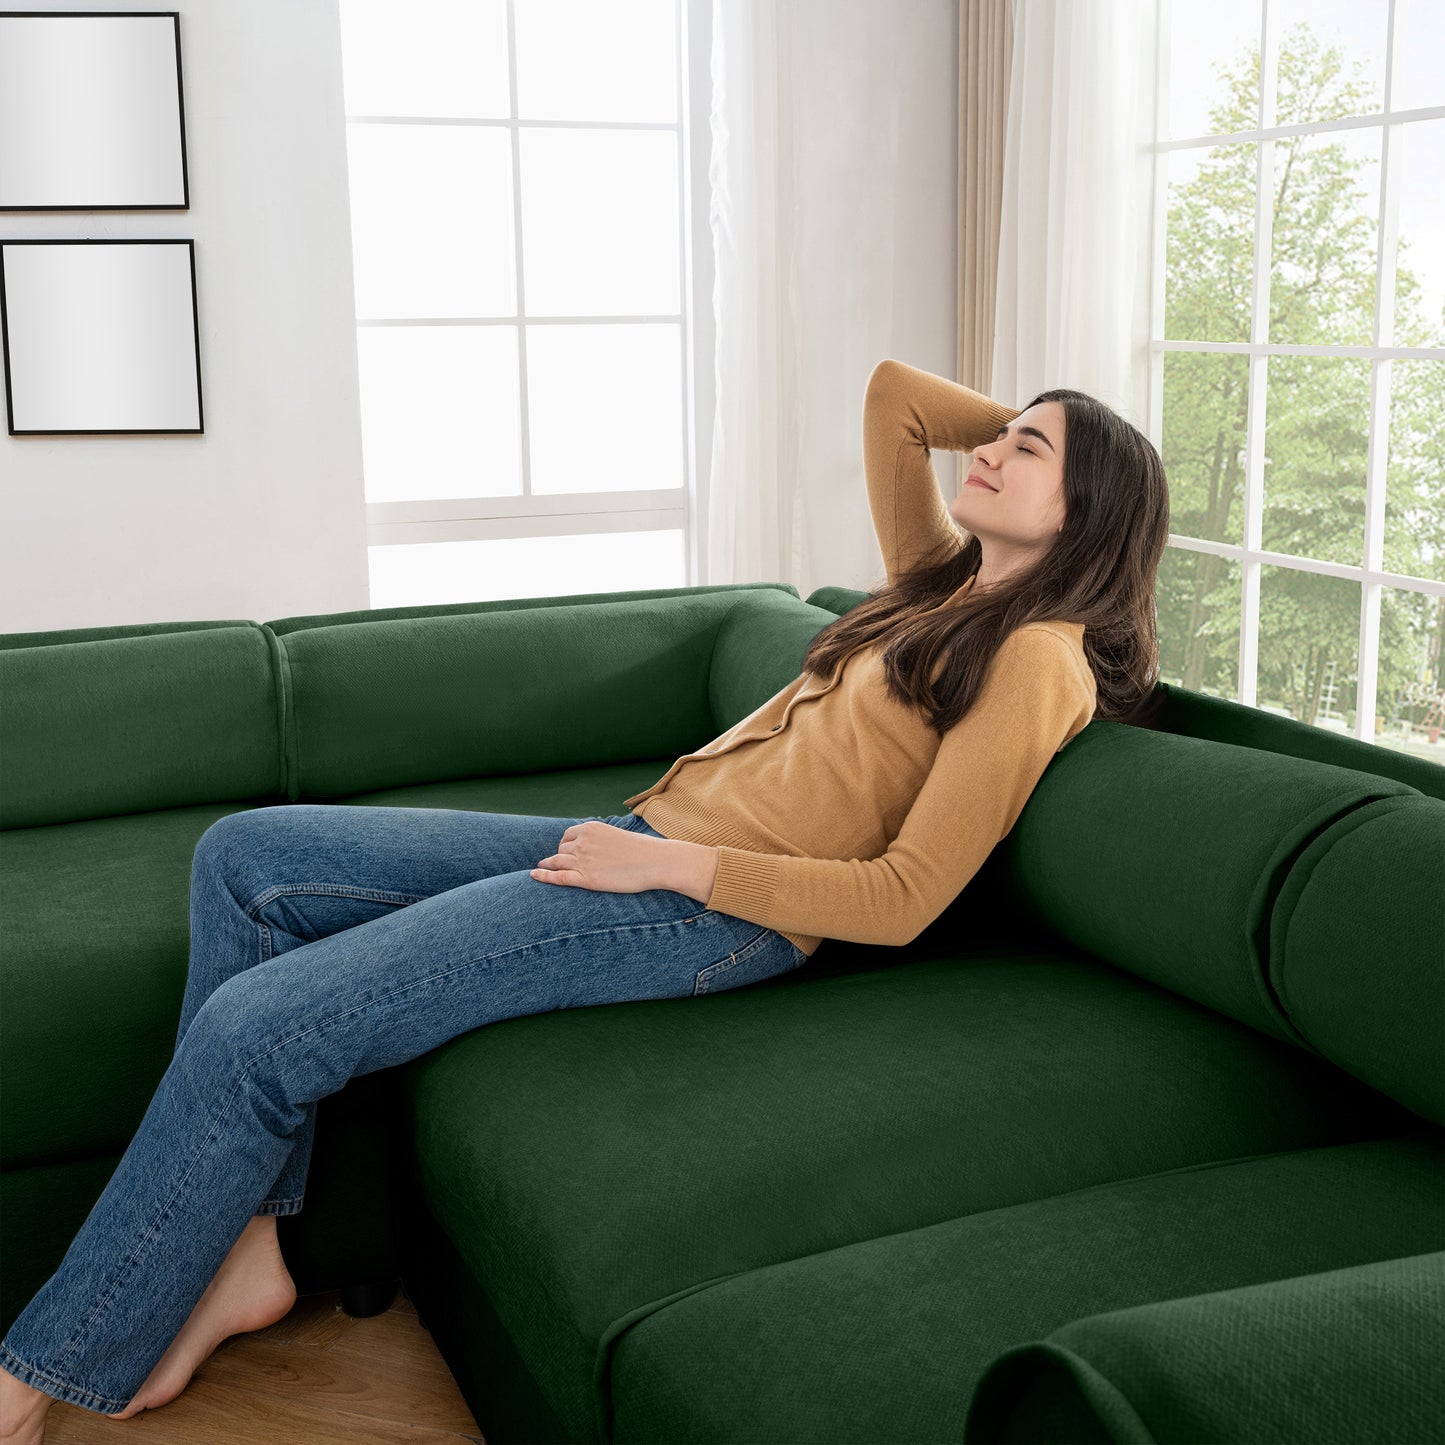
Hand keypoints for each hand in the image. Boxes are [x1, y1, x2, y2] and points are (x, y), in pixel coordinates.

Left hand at [531, 820, 667, 893]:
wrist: (656, 862)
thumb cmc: (643, 850)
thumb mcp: (617, 835)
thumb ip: (601, 839)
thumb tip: (595, 846)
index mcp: (591, 828)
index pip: (567, 836)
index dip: (564, 846)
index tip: (565, 853)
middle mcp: (583, 842)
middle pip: (561, 851)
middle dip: (560, 858)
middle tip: (557, 865)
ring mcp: (583, 860)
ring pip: (557, 862)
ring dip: (549, 866)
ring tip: (541, 869)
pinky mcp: (586, 879)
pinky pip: (558, 877)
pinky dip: (543, 876)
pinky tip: (533, 875)